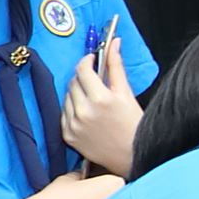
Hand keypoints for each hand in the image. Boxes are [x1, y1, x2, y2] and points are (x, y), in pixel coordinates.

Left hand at [61, 35, 140, 173]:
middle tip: (95, 80)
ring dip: (77, 93)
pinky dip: (73, 109)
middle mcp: (84, 111)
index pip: (83, 70)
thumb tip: (114, 42)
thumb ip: (116, 66)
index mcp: (101, 98)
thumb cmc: (134, 125)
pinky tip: (87, 113)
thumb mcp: (127, 94)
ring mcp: (74, 125)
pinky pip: (64, 113)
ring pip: (67, 97)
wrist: (131, 156)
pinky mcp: (68, 135)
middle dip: (83, 77)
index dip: (86, 61)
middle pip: (73, 82)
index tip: (92, 60)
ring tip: (92, 99)